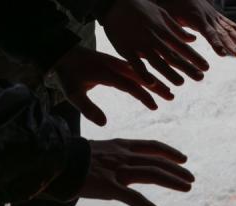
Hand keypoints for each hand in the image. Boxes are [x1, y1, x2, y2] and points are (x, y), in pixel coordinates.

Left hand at [54, 46, 173, 125]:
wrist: (63, 52)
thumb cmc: (67, 74)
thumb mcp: (72, 93)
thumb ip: (87, 108)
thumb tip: (104, 123)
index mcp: (104, 72)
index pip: (127, 84)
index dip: (142, 95)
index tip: (154, 106)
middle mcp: (113, 65)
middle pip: (139, 76)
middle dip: (156, 86)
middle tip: (171, 96)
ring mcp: (116, 62)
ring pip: (140, 72)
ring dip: (155, 81)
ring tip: (169, 91)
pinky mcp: (117, 62)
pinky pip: (136, 68)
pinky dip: (148, 75)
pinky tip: (158, 82)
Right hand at [80, 139, 194, 205]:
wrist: (53, 160)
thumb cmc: (70, 158)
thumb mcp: (96, 150)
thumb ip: (111, 156)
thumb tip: (118, 162)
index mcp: (119, 146)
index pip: (150, 147)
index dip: (169, 152)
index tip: (183, 158)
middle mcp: (122, 156)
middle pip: (157, 161)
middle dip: (177, 170)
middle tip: (191, 179)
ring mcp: (117, 171)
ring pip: (152, 174)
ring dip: (172, 181)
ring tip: (187, 188)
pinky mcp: (108, 187)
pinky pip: (133, 198)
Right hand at [99, 0, 209, 86]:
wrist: (115, 3)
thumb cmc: (141, 9)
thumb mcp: (162, 15)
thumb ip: (177, 29)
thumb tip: (193, 39)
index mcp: (163, 31)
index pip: (182, 47)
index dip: (195, 58)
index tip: (206, 67)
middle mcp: (154, 39)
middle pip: (173, 56)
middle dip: (187, 67)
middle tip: (201, 78)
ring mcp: (140, 44)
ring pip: (156, 61)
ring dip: (169, 73)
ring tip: (181, 83)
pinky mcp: (125, 49)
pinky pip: (135, 63)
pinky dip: (143, 73)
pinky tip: (151, 84)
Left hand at [160, 0, 235, 56]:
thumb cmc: (171, 5)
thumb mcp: (169, 15)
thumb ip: (176, 28)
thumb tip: (188, 40)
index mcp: (197, 18)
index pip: (209, 33)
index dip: (216, 43)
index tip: (223, 54)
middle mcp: (209, 17)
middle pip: (223, 33)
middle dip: (233, 44)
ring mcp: (215, 17)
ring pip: (230, 29)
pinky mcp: (218, 17)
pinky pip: (231, 25)